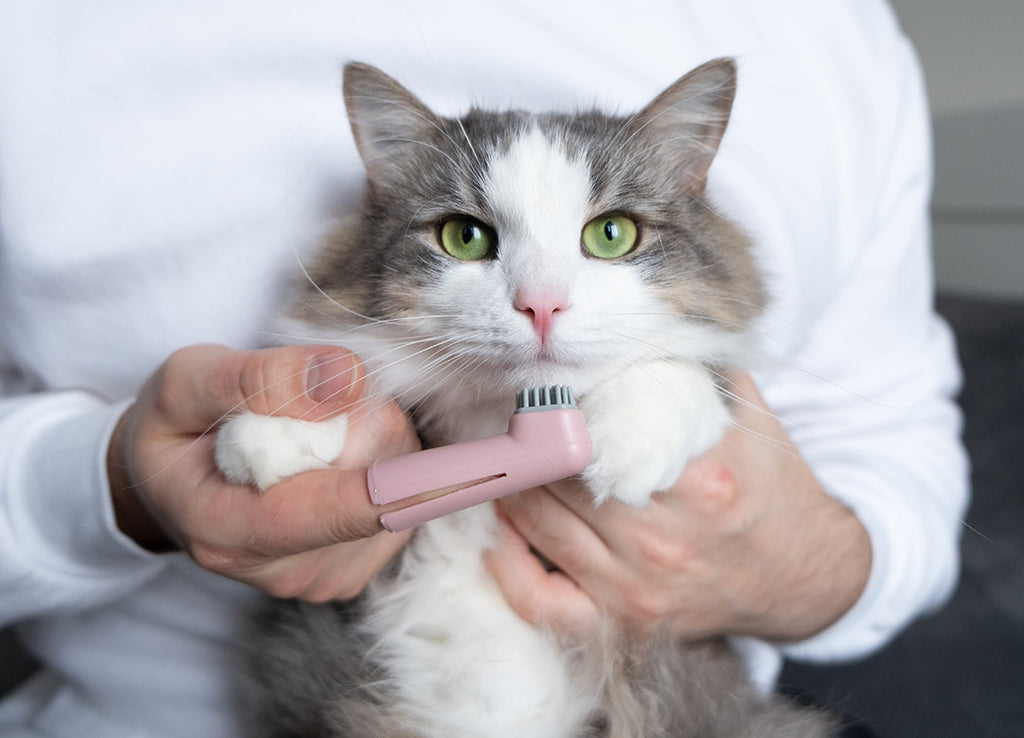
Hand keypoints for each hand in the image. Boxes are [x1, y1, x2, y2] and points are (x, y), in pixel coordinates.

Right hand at [107, 344, 419, 600]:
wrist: (167, 482)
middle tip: (317, 400)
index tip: (486, 465)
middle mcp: (283, 572)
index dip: (417, 483)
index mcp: (230, 531)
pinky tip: (334, 458)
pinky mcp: (351, 571)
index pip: (344, 510)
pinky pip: (400, 508)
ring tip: (315, 431)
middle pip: (382, 492)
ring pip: (399, 497)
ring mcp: (322, 579)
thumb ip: (260, 379)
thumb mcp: (187, 381)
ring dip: (378, 443)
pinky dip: (382, 468)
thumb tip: (348, 380)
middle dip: (372, 426)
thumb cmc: (175, 428)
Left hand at [486, 372, 870, 641]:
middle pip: (556, 477)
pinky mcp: (625, 622)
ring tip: (508, 459)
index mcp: (697, 479)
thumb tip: (628, 332)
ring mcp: (639, 588)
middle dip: (527, 442)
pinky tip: (501, 532)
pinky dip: (509, 566)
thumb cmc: (770, 489)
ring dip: (512, 486)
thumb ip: (691, 371)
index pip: (590, 432)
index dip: (552, 406)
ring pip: (537, 526)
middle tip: (510, 419)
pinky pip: (542, 601)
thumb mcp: (746, 418)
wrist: (805, 576)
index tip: (537, 390)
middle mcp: (663, 539)